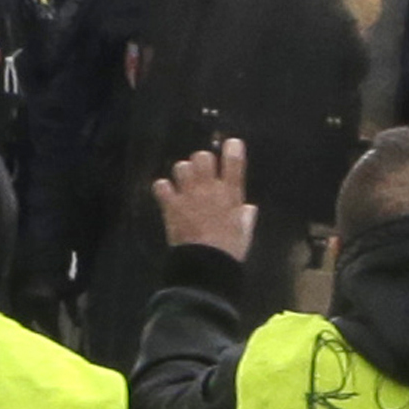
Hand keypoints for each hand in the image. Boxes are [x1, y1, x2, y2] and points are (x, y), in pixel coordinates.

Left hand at [154, 139, 255, 260]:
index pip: (233, 160)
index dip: (232, 148)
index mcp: (231, 193)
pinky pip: (161, 185)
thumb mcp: (245, 231)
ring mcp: (188, 194)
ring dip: (183, 173)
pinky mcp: (171, 205)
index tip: (231, 145)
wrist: (206, 264)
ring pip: (181, 166)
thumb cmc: (229, 249)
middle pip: (202, 156)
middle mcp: (209, 188)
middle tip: (201, 173)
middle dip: (202, 161)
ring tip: (184, 184)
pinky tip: (167, 195)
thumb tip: (247, 208)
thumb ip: (246, 216)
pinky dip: (163, 189)